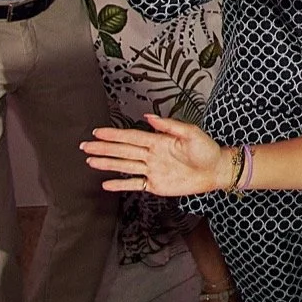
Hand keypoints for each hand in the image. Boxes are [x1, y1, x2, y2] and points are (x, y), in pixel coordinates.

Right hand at [81, 114, 228, 195]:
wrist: (216, 170)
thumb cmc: (207, 149)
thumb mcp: (191, 133)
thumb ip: (170, 125)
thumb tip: (149, 117)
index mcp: (158, 141)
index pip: (131, 137)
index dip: (114, 135)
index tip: (98, 132)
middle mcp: (151, 154)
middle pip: (123, 150)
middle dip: (103, 148)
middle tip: (85, 146)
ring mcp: (152, 170)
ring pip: (124, 166)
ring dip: (107, 163)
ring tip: (90, 160)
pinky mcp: (155, 185)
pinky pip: (134, 184)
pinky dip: (120, 184)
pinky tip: (106, 183)